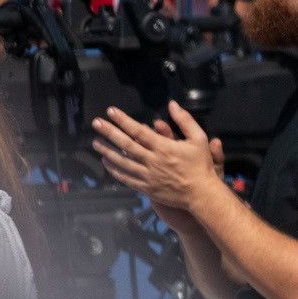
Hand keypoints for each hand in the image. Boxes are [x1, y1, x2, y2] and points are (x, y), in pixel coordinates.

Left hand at [91, 100, 222, 215]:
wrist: (201, 194)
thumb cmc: (201, 166)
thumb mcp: (199, 138)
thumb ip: (185, 120)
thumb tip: (173, 105)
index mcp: (164, 147)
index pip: (138, 131)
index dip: (123, 120)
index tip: (111, 112)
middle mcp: (152, 160)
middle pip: (126, 144)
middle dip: (109, 132)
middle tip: (96, 123)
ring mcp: (148, 175)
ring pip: (122, 161)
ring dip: (107, 151)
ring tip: (96, 142)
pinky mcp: (146, 187)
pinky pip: (126, 178)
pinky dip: (114, 170)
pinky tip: (107, 162)